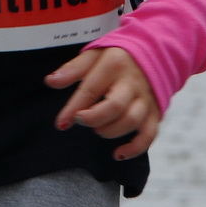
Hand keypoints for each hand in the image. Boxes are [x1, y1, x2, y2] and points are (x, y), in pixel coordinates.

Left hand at [46, 47, 160, 160]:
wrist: (153, 52)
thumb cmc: (115, 57)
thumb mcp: (93, 55)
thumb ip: (72, 69)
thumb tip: (50, 81)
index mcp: (114, 65)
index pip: (91, 90)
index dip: (73, 109)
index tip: (61, 124)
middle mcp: (132, 82)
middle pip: (114, 107)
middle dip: (93, 119)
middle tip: (80, 120)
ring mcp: (146, 98)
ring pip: (131, 121)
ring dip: (109, 131)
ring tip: (97, 129)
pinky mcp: (156, 112)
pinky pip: (149, 134)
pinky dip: (135, 148)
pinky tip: (118, 154)